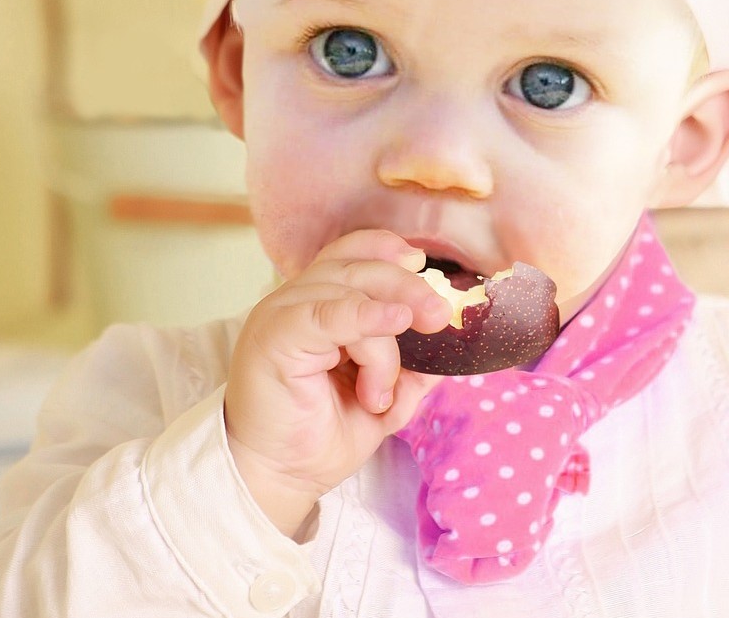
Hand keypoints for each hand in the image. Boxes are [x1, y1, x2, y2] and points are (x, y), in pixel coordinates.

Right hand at [223, 229, 451, 534]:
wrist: (279, 478)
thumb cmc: (321, 436)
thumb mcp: (386, 398)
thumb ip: (416, 368)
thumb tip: (454, 348)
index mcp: (320, 305)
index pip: (352, 254)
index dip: (388, 250)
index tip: (424, 264)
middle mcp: (298, 301)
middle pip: (359, 267)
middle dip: (408, 288)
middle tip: (441, 317)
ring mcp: (282, 314)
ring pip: (351, 293)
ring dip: (383, 344)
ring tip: (379, 392)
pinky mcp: (274, 336)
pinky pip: (327, 312)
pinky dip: (364, 315)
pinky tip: (393, 323)